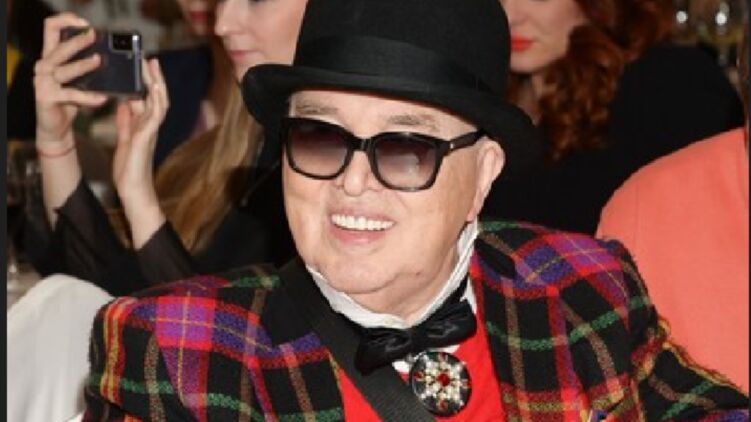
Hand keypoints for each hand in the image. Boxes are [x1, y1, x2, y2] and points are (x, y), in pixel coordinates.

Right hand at [34, 13, 106, 144]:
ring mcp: (42, 82)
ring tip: (99, 60)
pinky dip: (88, 97)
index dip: (65, 21)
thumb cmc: (70, 100)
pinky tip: (102, 98)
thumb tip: (112, 58)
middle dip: (78, 41)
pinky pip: (71, 95)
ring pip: (64, 70)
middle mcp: (44, 66)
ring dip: (83, 65)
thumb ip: (88, 67)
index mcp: (51, 56)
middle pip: (60, 48)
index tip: (84, 23)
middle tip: (94, 36)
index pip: (51, 29)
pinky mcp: (46, 98)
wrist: (58, 127)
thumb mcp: (79, 80)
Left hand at [112, 58, 169, 247]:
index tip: (142, 67)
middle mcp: (150, 126)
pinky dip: (156, 100)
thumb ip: (125, 122)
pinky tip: (154, 88)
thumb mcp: (123, 140)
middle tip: (150, 59)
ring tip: (153, 66)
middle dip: (153, 78)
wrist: (132, 189)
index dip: (145, 83)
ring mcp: (151, 130)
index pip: (146, 99)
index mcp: (143, 126)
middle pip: (155, 97)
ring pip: (158, 102)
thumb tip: (123, 104)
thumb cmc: (129, 170)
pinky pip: (155, 115)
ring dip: (157, 84)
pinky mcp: (148, 136)